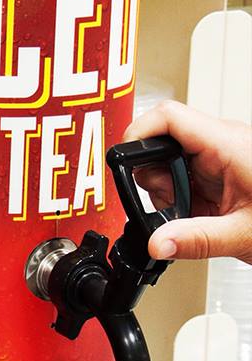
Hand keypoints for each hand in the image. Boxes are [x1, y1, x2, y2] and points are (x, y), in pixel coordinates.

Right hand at [124, 102, 251, 263]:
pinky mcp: (221, 172)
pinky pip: (184, 176)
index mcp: (228, 145)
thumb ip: (195, 240)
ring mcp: (221, 156)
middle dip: (150, 175)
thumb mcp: (244, 235)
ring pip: (169, 160)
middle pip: (161, 141)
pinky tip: (196, 212)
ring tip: (187, 212)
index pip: (167, 117)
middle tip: (164, 203)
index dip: (136, 134)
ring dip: (165, 189)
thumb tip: (154, 243)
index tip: (122, 161)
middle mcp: (223, 144)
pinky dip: (180, 197)